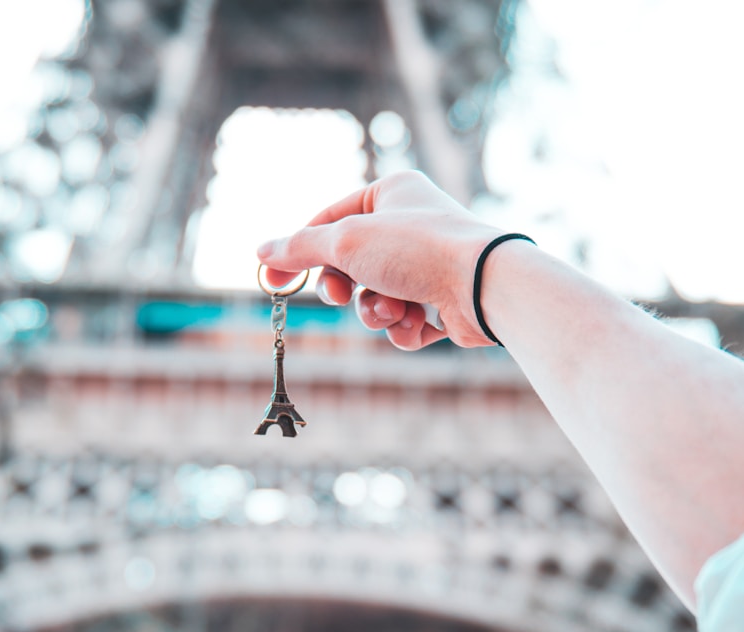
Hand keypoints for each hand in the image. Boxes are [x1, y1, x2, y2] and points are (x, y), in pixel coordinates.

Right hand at [256, 170, 505, 348]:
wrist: (481, 285)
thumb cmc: (416, 249)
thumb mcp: (345, 241)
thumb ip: (301, 248)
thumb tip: (262, 252)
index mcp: (391, 193)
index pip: (330, 220)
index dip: (301, 250)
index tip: (273, 277)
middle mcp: (411, 224)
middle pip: (350, 264)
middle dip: (346, 288)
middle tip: (341, 295)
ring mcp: (428, 265)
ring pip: (375, 297)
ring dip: (376, 311)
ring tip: (393, 310)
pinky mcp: (442, 302)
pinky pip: (403, 321)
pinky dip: (402, 327)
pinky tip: (418, 322)